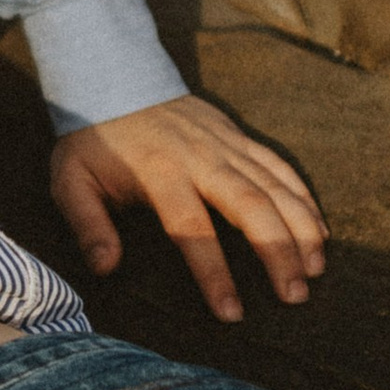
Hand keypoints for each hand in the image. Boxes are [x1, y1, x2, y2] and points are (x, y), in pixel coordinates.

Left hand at [49, 94, 326, 323]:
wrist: (114, 78)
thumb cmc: (91, 139)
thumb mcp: (70, 179)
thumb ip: (87, 224)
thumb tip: (105, 268)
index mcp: (160, 173)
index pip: (193, 229)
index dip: (214, 272)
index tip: (231, 312)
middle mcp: (201, 158)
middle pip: (250, 205)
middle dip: (278, 251)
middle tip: (295, 295)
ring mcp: (225, 144)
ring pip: (275, 187)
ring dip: (301, 228)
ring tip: (315, 270)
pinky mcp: (238, 136)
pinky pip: (280, 167)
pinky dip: (303, 198)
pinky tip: (319, 232)